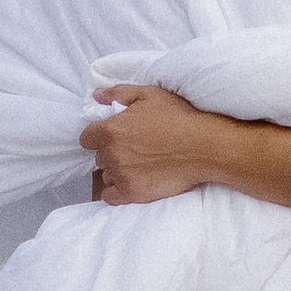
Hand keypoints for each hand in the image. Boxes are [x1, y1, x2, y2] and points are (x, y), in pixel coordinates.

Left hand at [79, 83, 218, 207]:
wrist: (204, 147)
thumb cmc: (179, 117)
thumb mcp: (149, 94)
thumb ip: (118, 93)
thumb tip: (96, 96)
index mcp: (111, 129)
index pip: (86, 138)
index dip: (99, 136)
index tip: (115, 137)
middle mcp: (112, 154)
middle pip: (99, 157)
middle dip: (112, 152)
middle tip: (135, 148)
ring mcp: (122, 175)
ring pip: (106, 175)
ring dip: (117, 171)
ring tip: (139, 165)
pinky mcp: (133, 193)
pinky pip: (111, 196)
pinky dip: (118, 190)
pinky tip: (134, 181)